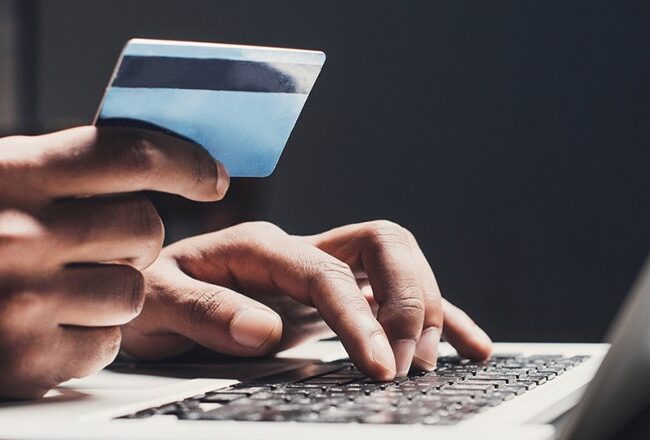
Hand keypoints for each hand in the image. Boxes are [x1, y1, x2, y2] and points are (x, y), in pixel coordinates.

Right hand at [0, 126, 228, 398]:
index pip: (131, 154)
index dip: (185, 164)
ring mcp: (22, 302)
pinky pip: (109, 343)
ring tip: (62, 287)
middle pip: (146, 228)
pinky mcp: (25, 360)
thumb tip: (156, 158)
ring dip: (115, 291)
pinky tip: (49, 325)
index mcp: (12, 173)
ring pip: (135, 291)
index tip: (213, 177)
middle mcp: (19, 235)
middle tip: (98, 243)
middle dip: (136, 238)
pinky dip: (90, 336)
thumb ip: (64, 169)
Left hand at [122, 221, 491, 380]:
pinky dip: (437, 316)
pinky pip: (394, 296)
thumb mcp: (157, 304)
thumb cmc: (151, 297)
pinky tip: (468, 343)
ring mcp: (322, 270)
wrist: (151, 296)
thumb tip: (265, 330)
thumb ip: (204, 311)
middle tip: (407, 363)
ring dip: (427, 306)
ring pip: (398, 263)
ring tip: (431, 361)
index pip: (327, 273)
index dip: (361, 316)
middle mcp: (300, 250)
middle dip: (409, 300)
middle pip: (383, 244)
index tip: (382, 367)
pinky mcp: (335, 297)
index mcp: (261, 247)